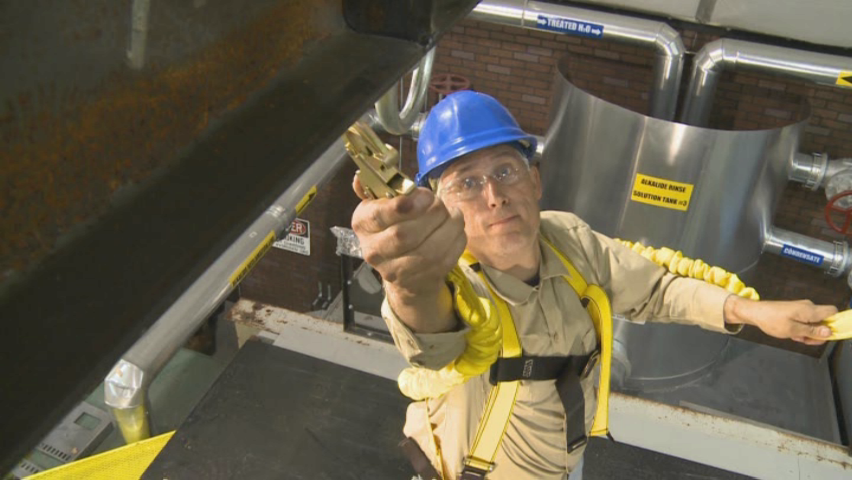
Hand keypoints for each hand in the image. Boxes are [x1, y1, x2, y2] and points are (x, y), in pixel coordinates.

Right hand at [351, 175, 465, 332]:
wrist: (403, 271)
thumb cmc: (394, 226)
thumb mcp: (382, 206)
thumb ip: (378, 189)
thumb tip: (360, 177)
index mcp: (363, 224)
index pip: (379, 217)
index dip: (403, 206)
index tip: (426, 196)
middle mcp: (374, 250)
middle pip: (405, 235)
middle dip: (431, 214)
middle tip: (440, 204)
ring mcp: (397, 271)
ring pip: (429, 250)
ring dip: (449, 227)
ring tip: (454, 214)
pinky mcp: (420, 281)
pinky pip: (445, 260)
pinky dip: (456, 241)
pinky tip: (456, 229)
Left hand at [724, 296, 837, 344]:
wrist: (755, 313)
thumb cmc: (772, 321)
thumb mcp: (793, 330)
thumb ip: (812, 331)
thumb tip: (830, 332)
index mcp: (810, 310)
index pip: (833, 312)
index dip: (833, 324)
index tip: (824, 335)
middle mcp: (809, 307)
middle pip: (824, 321)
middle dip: (817, 333)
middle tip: (803, 339)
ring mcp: (802, 309)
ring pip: (814, 323)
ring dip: (807, 333)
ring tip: (794, 336)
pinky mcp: (795, 312)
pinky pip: (805, 322)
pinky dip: (801, 329)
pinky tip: (791, 334)